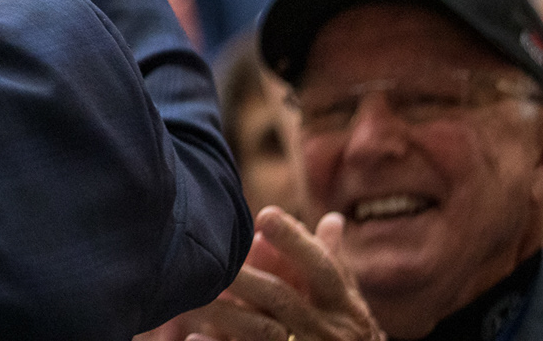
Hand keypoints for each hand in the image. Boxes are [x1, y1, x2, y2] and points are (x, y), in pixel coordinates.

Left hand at [183, 208, 383, 340]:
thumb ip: (334, 264)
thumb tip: (332, 218)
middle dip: (245, 275)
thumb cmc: (348, 338)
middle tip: (211, 255)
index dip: (294, 241)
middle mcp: (329, 332)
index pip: (322, 268)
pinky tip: (194, 336)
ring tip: (193, 293)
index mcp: (346, 308)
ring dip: (225, 311)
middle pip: (282, 297)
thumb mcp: (348, 303)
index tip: (265, 214)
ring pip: (262, 330)